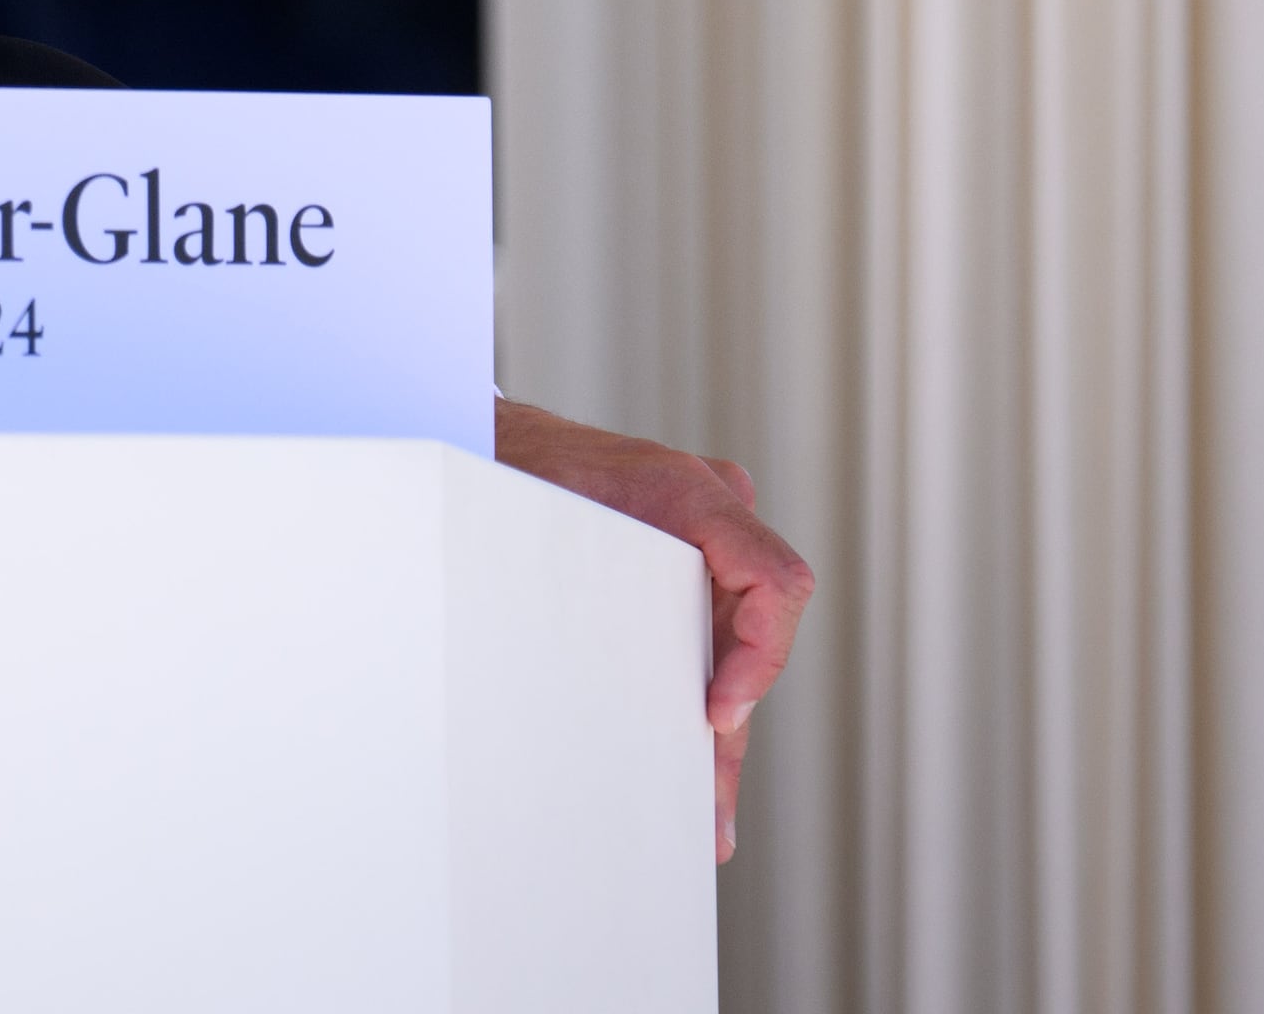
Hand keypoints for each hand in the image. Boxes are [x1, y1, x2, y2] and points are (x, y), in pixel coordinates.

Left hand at [492, 395, 814, 862]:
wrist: (487, 442)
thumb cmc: (516, 471)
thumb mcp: (553, 522)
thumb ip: (599, 584)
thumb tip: (635, 682)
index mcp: (693, 493)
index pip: (777, 581)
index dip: (760, 657)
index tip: (715, 713)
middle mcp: (715, 512)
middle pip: (752, 640)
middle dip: (728, 730)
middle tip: (707, 814)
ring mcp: (706, 539)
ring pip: (726, 650)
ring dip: (714, 731)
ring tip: (704, 821)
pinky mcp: (685, 569)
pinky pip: (704, 638)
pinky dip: (693, 696)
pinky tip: (691, 773)